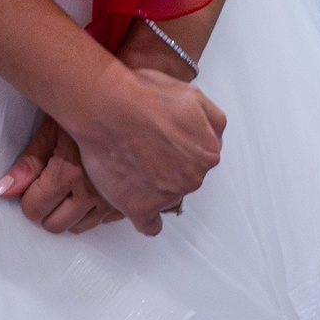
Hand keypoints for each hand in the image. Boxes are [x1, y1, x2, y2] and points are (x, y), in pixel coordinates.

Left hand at [0, 117, 127, 231]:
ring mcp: (115, 200)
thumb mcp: (52, 129)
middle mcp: (94, 192)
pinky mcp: (130, 201)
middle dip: (47, 207)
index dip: (29, 196)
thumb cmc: (88, 109)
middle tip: (49, 184)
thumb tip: (5, 189)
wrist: (125, 104)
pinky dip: (95, 209)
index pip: (34, 209)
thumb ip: (29, 163)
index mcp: (70, 173)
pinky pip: (104, 221)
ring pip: (80, 227)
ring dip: (70, 212)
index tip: (33, 183)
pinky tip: (93, 188)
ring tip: (71, 185)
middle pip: (55, 224)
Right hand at [56, 54, 226, 234]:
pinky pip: (150, 225)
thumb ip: (212, 120)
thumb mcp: (193, 94)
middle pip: (186, 178)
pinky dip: (146, 217)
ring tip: (133, 163)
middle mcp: (193, 177)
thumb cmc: (143, 95)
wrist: (107, 105)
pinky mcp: (140, 206)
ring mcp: (167, 195)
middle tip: (146, 147)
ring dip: (156, 187)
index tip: (166, 141)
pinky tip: (140, 205)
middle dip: (170, 166)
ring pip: (168, 197)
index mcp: (208, 151)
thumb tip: (212, 136)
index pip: (202, 158)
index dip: (182, 147)